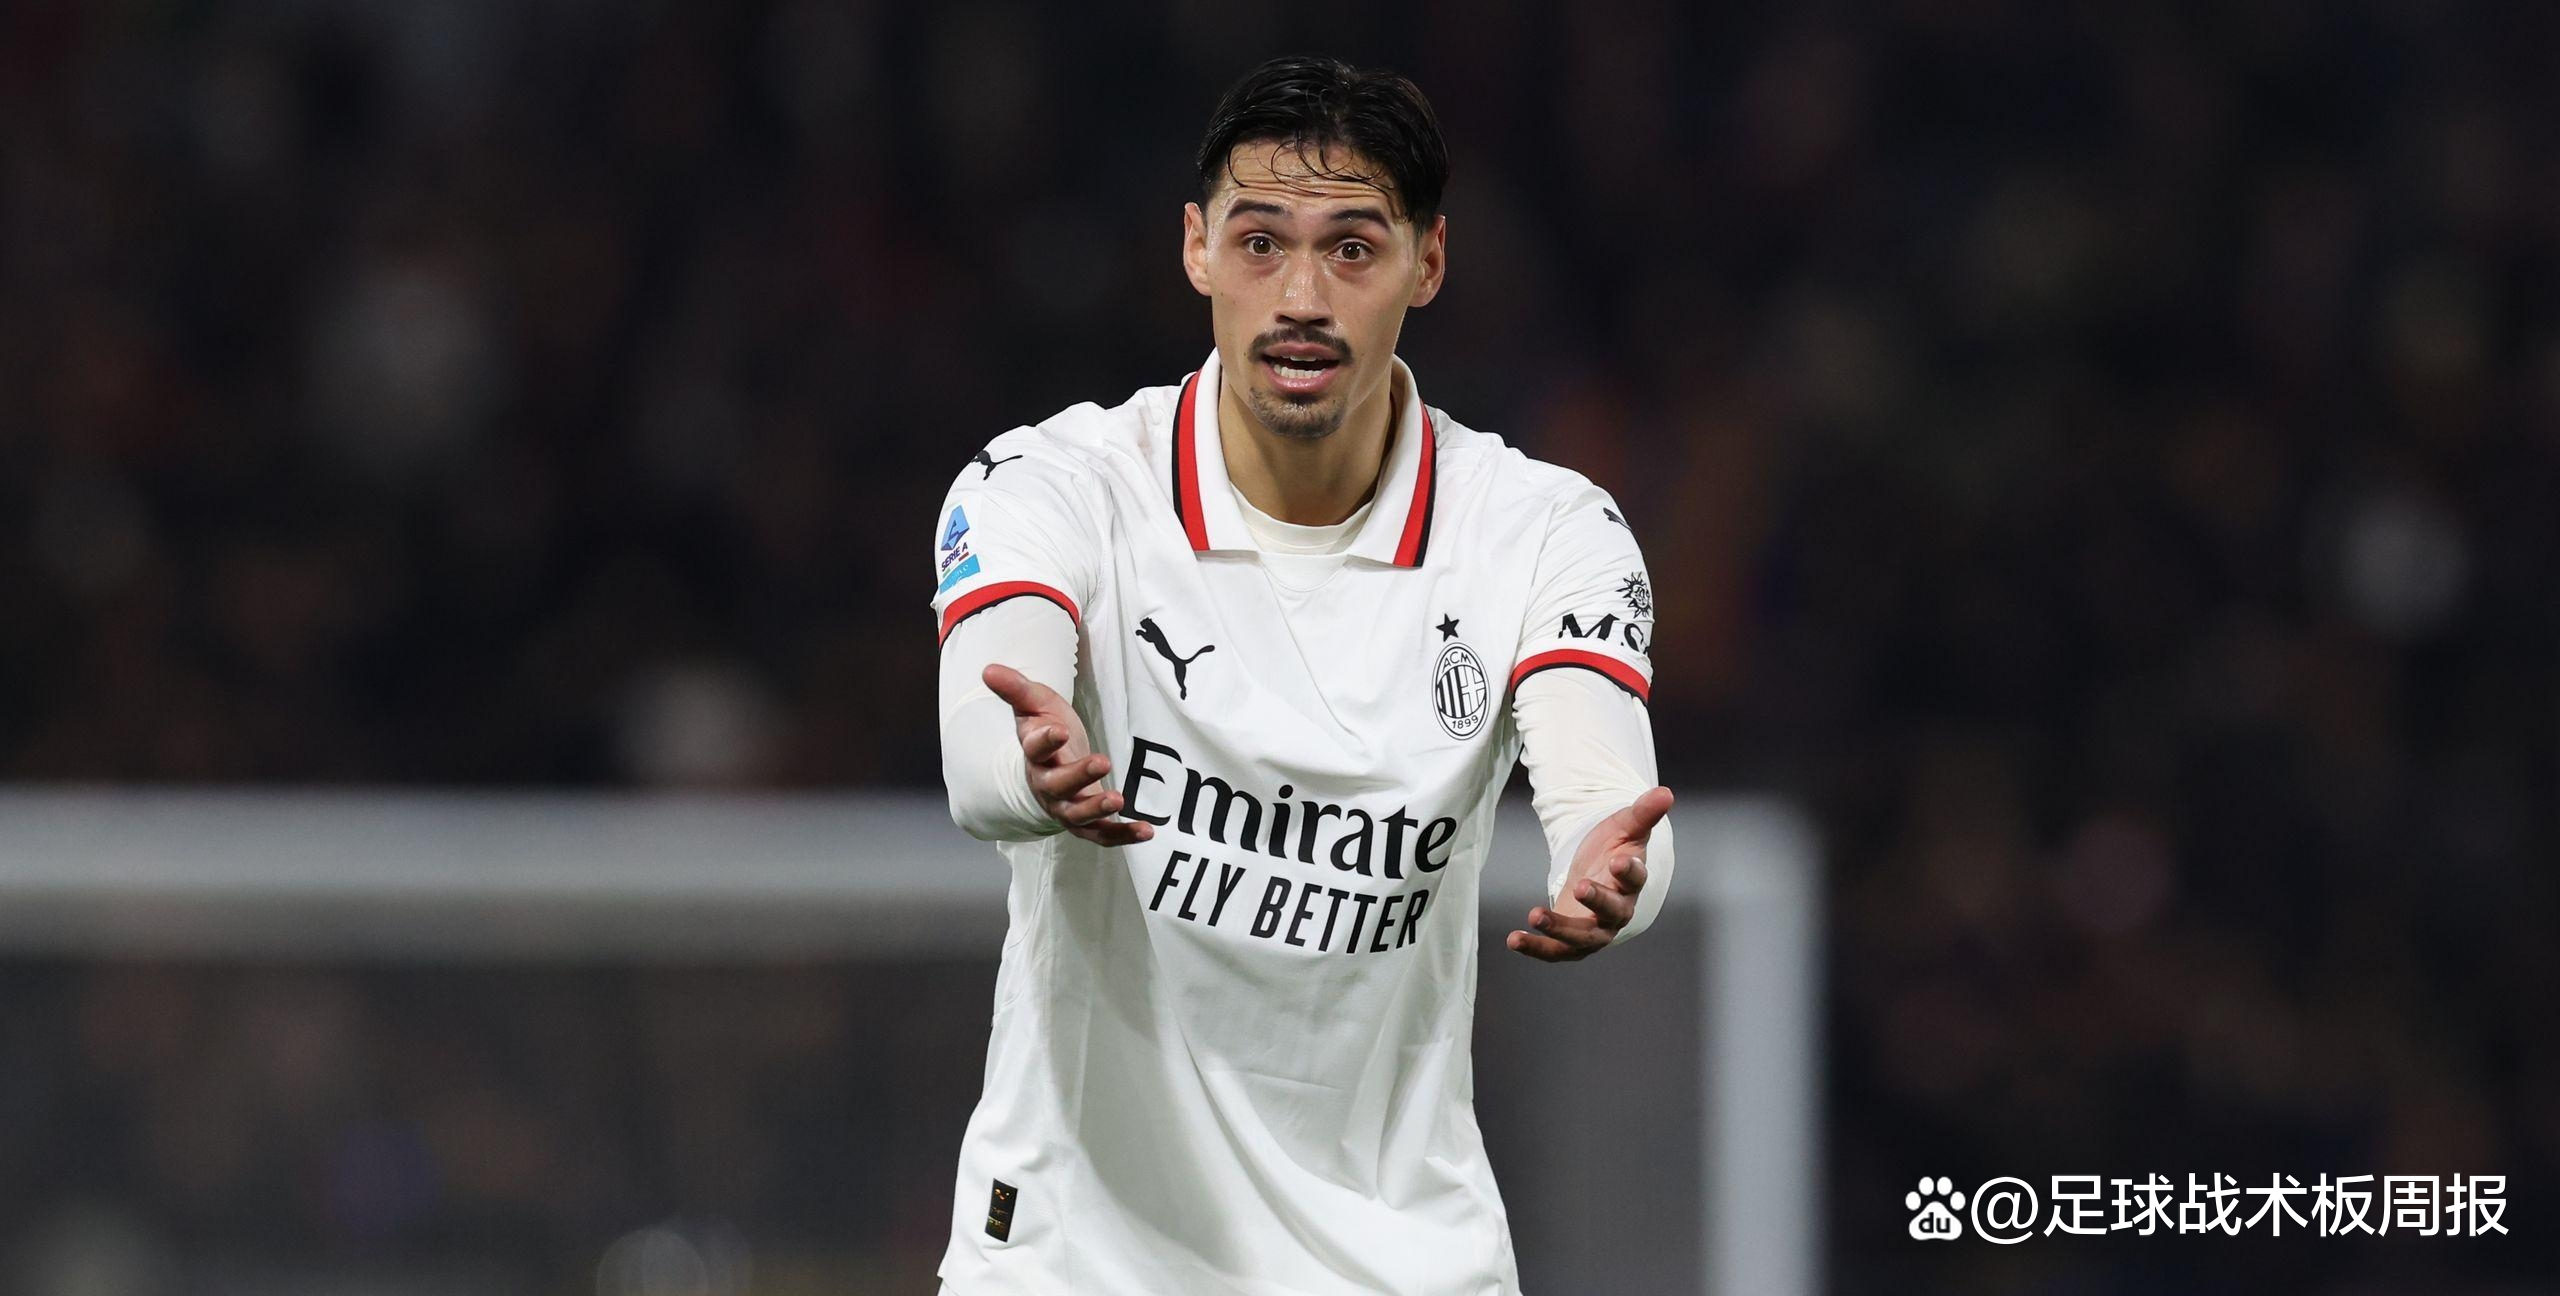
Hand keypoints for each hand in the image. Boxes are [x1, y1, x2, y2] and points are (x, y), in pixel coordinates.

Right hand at [982, 664, 1155, 846]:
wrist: (1050, 761)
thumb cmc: (1044, 727)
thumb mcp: (1034, 702)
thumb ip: (1016, 688)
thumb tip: (988, 669)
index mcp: (1034, 754)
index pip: (1035, 748)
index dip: (1046, 740)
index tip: (1058, 730)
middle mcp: (1046, 784)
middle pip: (1057, 785)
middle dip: (1078, 775)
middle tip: (1101, 762)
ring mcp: (1065, 805)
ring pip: (1076, 815)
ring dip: (1097, 809)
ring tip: (1118, 800)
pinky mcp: (1086, 820)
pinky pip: (1101, 833)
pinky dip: (1122, 835)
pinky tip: (1147, 831)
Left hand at [1506, 786, 1671, 961]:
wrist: (1596, 875)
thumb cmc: (1613, 850)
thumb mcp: (1624, 827)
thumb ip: (1643, 812)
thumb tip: (1666, 792)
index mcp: (1632, 882)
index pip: (1636, 878)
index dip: (1629, 870)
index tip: (1617, 860)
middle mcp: (1618, 911)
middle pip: (1613, 912)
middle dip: (1598, 901)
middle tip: (1581, 887)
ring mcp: (1596, 931)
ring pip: (1583, 938)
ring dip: (1560, 930)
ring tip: (1535, 915)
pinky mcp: (1571, 943)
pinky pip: (1556, 951)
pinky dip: (1536, 948)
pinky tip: (1514, 939)